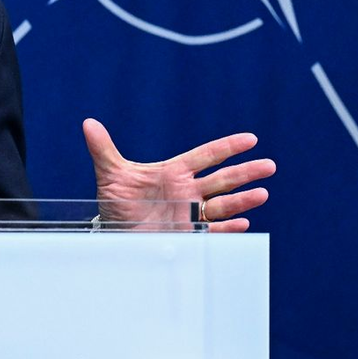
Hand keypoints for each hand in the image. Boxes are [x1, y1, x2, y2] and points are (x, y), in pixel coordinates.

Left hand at [83, 118, 272, 231]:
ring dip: (242, 200)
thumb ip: (103, 149)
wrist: (114, 234)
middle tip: (269, 166)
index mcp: (175, 172)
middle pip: (223, 179)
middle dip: (246, 172)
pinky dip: (227, 228)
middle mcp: (187, 191)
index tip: (250, 139)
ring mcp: (190, 213)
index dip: (228, 147)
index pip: (206, 155)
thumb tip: (88, 123)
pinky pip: (213, 230)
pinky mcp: (188, 234)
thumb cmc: (116, 202)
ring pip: (222, 204)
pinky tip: (244, 224)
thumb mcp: (110, 175)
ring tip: (262, 194)